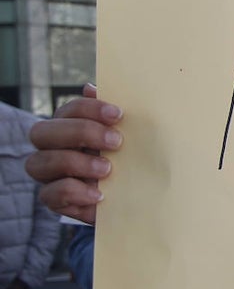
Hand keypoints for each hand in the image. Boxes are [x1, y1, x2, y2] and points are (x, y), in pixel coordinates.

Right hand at [25, 84, 122, 224]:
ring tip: (107, 169)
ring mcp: (50, 175)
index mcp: (69, 127)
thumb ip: (114, 116)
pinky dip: (73, 192)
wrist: (139, 199)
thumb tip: (91, 88)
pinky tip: (99, 194)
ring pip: (38, 162)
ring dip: (75, 163)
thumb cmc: (132, 162)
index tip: (118, 115)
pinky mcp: (55, 200)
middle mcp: (52, 148)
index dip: (89, 109)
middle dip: (79, 133)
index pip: (68, 110)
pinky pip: (49, 195)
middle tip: (116, 142)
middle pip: (42, 132)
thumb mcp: (132, 138)